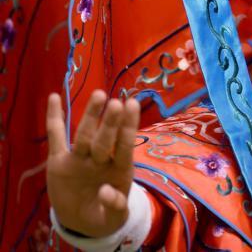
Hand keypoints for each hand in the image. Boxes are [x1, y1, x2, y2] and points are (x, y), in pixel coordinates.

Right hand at [46, 90, 139, 237]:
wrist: (83, 218)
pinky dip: (54, 117)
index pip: (125, 146)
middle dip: (111, 123)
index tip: (133, 105)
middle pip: (105, 139)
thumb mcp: (113, 216)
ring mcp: (80, 159)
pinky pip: (56, 137)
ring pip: (85, 135)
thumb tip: (105, 191)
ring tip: (99, 94)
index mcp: (118, 170)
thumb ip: (114, 206)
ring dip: (91, 115)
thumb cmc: (105, 214)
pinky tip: (55, 97)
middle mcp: (100, 160)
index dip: (129, 128)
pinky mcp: (59, 161)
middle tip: (117, 103)